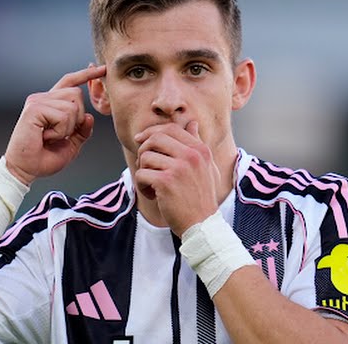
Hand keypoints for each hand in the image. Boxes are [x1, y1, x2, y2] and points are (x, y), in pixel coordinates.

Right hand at [4, 64, 106, 184]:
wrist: (26, 170)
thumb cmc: (43, 158)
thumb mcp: (71, 145)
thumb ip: (82, 131)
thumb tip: (89, 117)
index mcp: (51, 103)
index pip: (70, 83)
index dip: (86, 75)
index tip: (102, 68)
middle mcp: (43, 98)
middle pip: (77, 94)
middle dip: (77, 118)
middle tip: (60, 134)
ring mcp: (37, 101)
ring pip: (72, 106)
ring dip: (68, 128)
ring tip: (50, 137)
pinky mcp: (34, 108)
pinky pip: (63, 116)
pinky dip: (60, 131)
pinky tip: (46, 137)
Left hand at [134, 121, 220, 236]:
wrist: (202, 225)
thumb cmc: (202, 197)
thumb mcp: (207, 167)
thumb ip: (197, 144)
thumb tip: (192, 122)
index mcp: (200, 150)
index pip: (171, 129)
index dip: (152, 132)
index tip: (141, 140)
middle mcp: (191, 156)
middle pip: (155, 138)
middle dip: (144, 149)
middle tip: (144, 164)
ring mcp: (178, 168)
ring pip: (146, 157)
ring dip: (143, 171)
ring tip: (152, 184)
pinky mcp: (165, 182)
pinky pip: (141, 174)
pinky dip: (141, 185)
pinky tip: (152, 195)